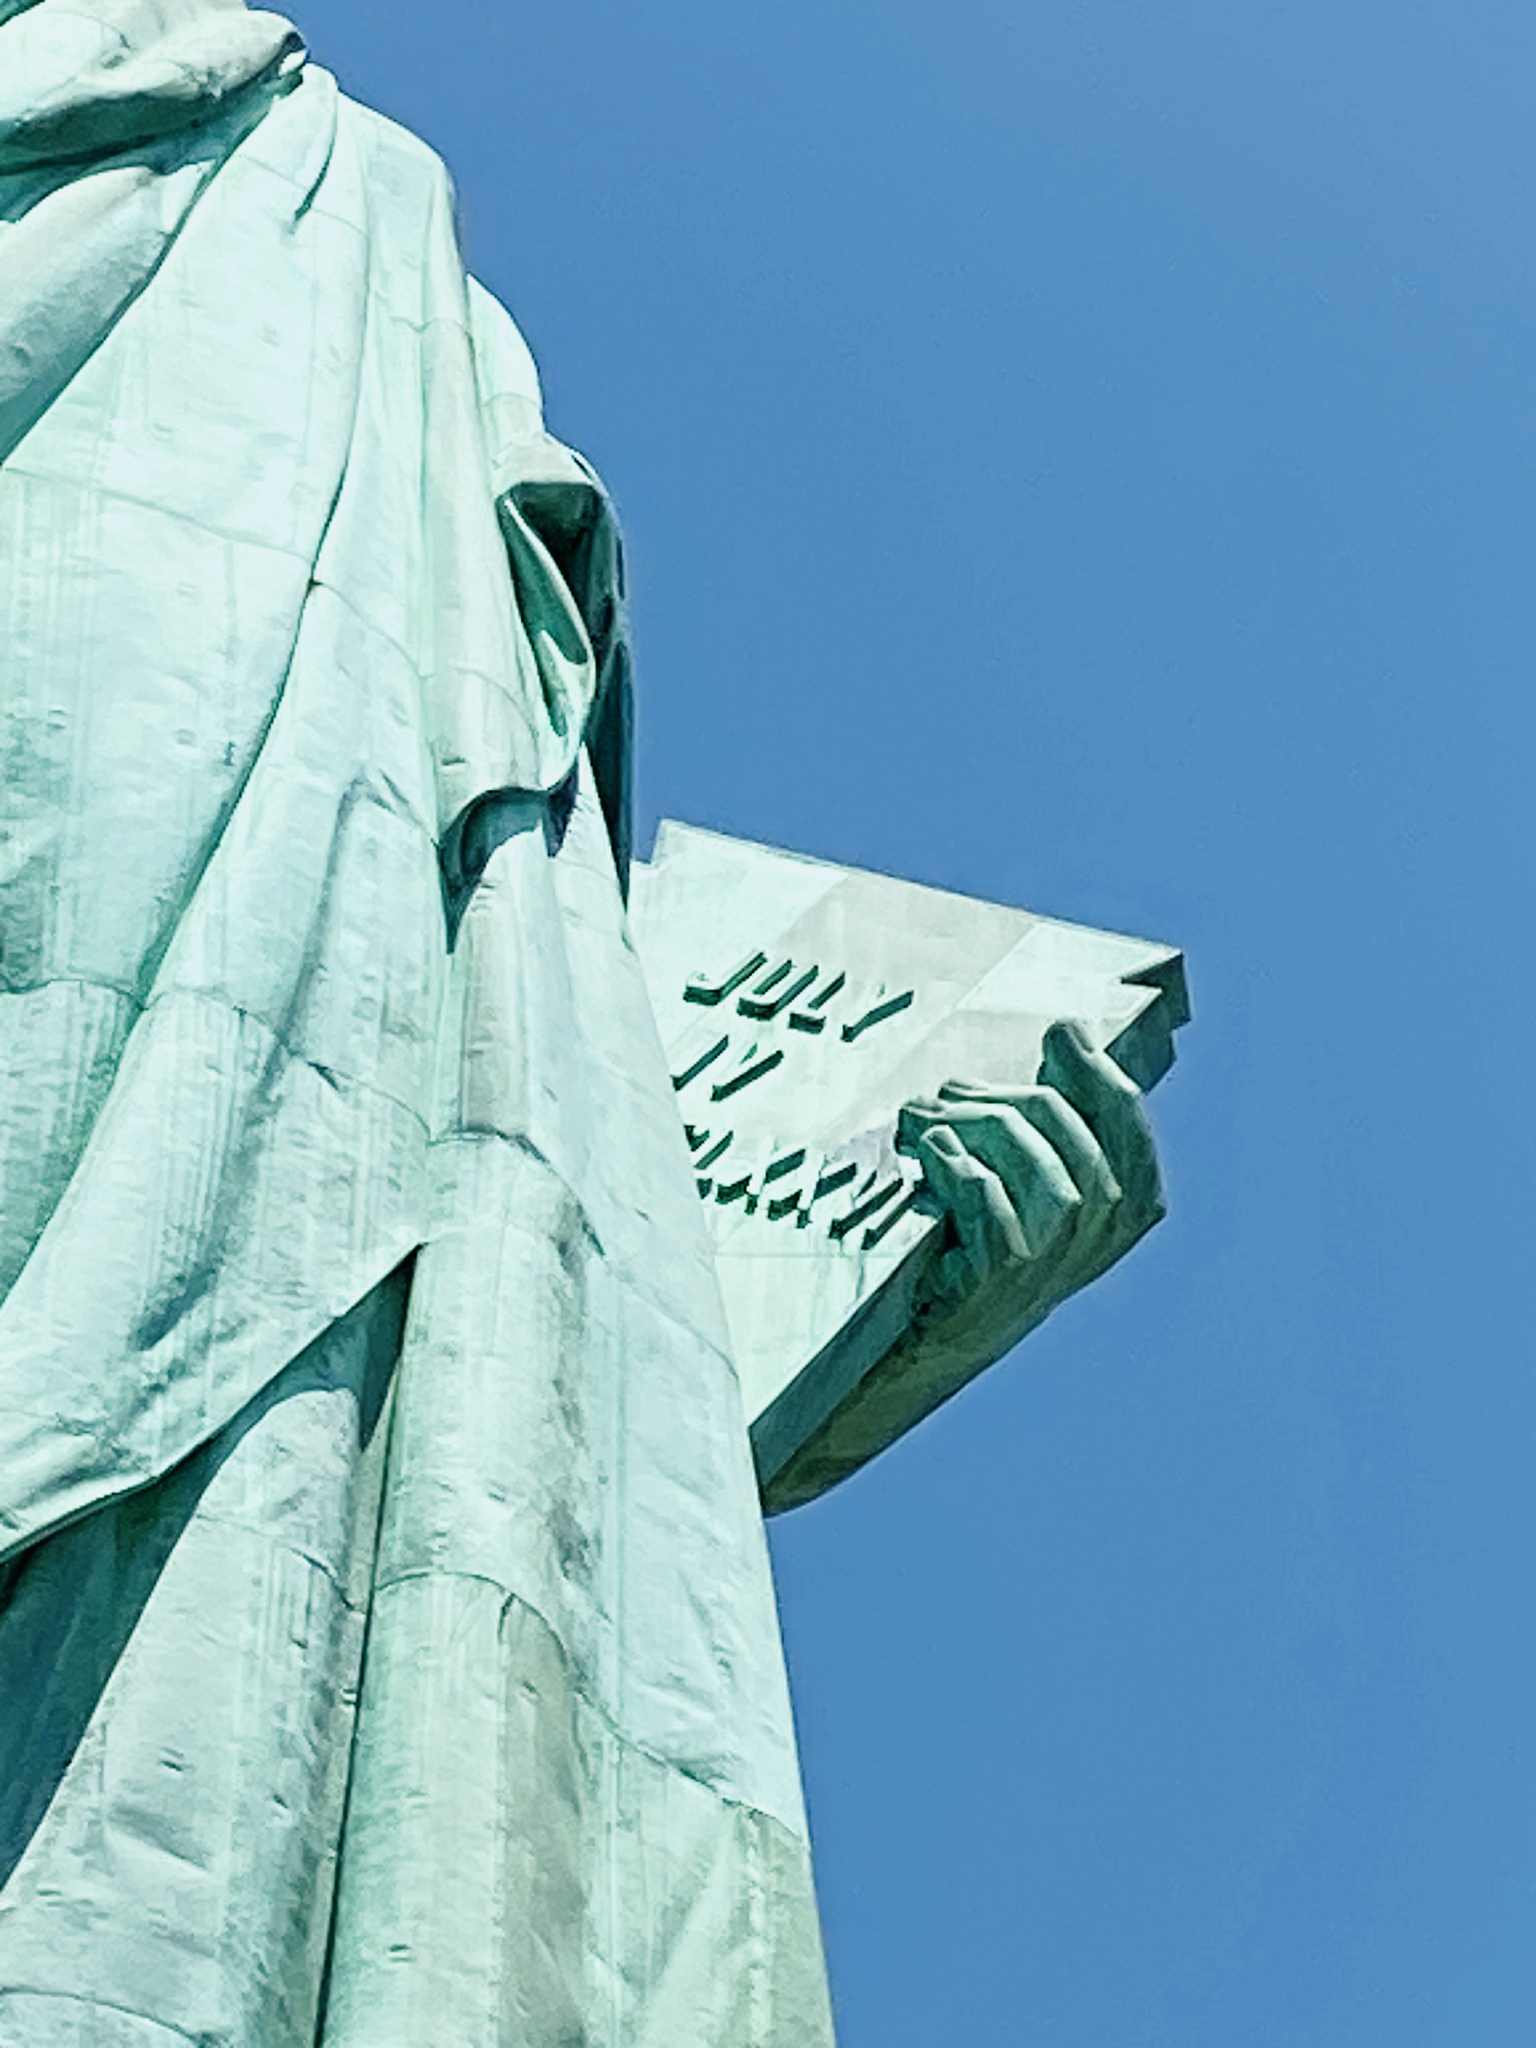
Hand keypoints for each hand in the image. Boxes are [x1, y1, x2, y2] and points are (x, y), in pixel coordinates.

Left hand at [895, 1020, 1165, 1358]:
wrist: (937, 1333)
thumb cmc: (986, 1241)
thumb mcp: (1038, 1182)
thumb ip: (1060, 1118)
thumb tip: (1069, 1032)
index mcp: (1129, 1210)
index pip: (1127, 1124)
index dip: (1095, 1072)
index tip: (1059, 1035)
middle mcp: (1102, 1235)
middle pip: (1067, 1130)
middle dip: (1004, 1095)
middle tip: (948, 1089)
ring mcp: (1056, 1257)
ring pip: (1029, 1158)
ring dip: (969, 1123)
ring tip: (919, 1116)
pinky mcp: (1006, 1272)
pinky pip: (986, 1195)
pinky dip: (955, 1164)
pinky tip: (929, 1153)